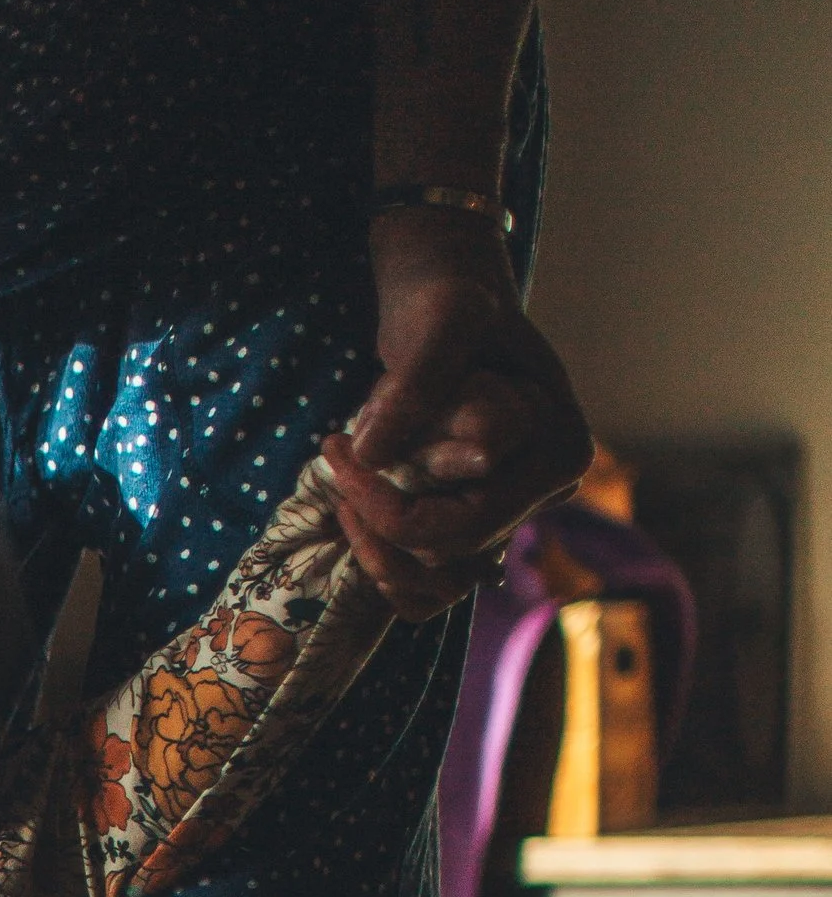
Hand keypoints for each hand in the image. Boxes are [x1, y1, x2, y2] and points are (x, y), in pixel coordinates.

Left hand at [320, 217, 592, 618]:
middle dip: (379, 522)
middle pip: (452, 556)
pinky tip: (357, 522)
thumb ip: (417, 383)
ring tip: (343, 497)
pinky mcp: (478, 527)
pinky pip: (431, 590)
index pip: (468, 517)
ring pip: (440, 587)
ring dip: (379, 556)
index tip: (336, 444)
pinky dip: (388, 573)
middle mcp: (546, 495)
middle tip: (337, 466)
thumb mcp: (440, 323)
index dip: (386, 497)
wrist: (448, 314)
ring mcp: (513, 515)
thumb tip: (374, 452)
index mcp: (559, 451)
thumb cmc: (452, 306)